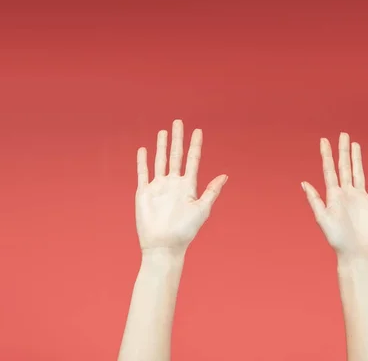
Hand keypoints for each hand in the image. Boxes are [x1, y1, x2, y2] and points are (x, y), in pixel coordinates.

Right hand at [135, 119, 227, 254]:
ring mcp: (159, 187)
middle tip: (178, 122)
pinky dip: (142, 161)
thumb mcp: (202, 210)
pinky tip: (143, 149)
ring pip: (160, 161)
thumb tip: (225, 175)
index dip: (195, 145)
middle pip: (176, 156)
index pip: (192, 160)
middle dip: (178, 139)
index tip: (198, 131)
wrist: (164, 245)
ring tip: (163, 132)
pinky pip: (143, 173)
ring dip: (161, 146)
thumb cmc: (185, 231)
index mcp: (188, 186)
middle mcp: (174, 184)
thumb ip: (212, 191)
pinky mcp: (144, 193)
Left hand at [302, 133, 367, 263]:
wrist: (357, 254)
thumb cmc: (338, 240)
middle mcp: (347, 194)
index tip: (324, 140)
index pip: (329, 170)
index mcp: (333, 195)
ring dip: (357, 159)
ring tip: (355, 144)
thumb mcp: (323, 219)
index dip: (327, 155)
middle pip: (345, 167)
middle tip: (342, 134)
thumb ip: (315, 200)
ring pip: (358, 172)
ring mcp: (361, 197)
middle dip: (343, 151)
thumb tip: (304, 183)